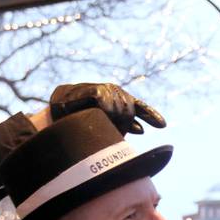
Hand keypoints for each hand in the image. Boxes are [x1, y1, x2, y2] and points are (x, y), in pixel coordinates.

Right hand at [49, 83, 165, 134]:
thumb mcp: (105, 127)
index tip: (163, 125)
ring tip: (98, 122)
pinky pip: (104, 101)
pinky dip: (103, 109)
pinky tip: (99, 112)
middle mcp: (113, 92)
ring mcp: (103, 89)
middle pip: (129, 110)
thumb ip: (122, 127)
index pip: (140, 107)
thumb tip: (142, 130)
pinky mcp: (91, 90)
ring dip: (112, 119)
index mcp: (119, 100)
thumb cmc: (80, 123)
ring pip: (119, 107)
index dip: (151, 115)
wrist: (56, 114)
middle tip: (112, 130)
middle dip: (124, 123)